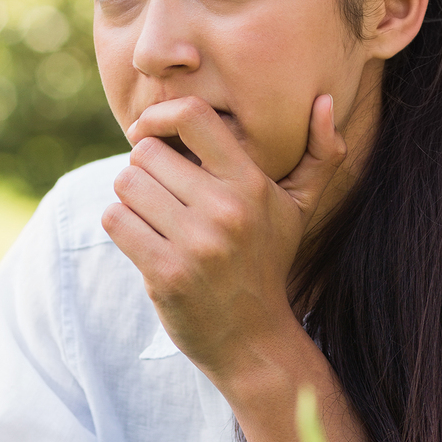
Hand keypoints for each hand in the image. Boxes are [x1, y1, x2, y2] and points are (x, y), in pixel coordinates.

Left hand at [101, 94, 345, 386]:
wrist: (253, 341)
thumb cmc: (268, 263)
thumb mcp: (298, 209)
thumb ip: (320, 154)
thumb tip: (325, 100)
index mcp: (252, 184)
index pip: (192, 117)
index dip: (159, 116)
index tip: (148, 132)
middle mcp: (226, 210)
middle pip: (146, 153)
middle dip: (143, 169)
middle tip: (160, 193)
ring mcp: (196, 244)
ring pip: (126, 184)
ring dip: (130, 198)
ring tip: (153, 216)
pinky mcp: (167, 274)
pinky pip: (116, 220)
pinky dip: (121, 225)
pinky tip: (142, 238)